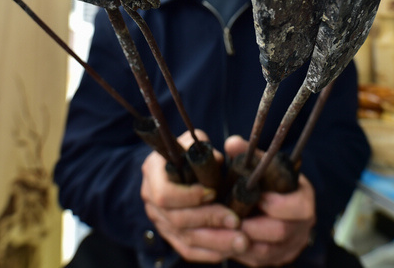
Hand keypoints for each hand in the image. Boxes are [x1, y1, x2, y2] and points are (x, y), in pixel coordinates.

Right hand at [141, 131, 248, 262]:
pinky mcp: (170, 235)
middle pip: (178, 220)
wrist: (173, 167)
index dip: (189, 197)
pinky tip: (229, 251)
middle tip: (238, 223)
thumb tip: (218, 160)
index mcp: (154, 173)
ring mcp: (159, 220)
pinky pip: (188, 250)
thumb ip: (202, 148)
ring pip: (185, 239)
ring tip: (242, 242)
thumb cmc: (187, 151)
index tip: (214, 193)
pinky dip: (209, 252)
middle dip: (210, 221)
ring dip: (216, 242)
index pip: (165, 194)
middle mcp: (151, 199)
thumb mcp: (192, 141)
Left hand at [225, 135, 316, 266]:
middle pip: (281, 232)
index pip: (299, 207)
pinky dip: (239, 252)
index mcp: (304, 200)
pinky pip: (257, 261)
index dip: (278, 205)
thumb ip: (251, 155)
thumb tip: (232, 143)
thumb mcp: (266, 166)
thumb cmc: (271, 182)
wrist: (279, 205)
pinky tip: (222, 241)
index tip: (258, 197)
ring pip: (267, 252)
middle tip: (231, 218)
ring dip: (242, 241)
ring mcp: (289, 246)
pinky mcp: (275, 259)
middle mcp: (301, 226)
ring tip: (222, 229)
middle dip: (254, 226)